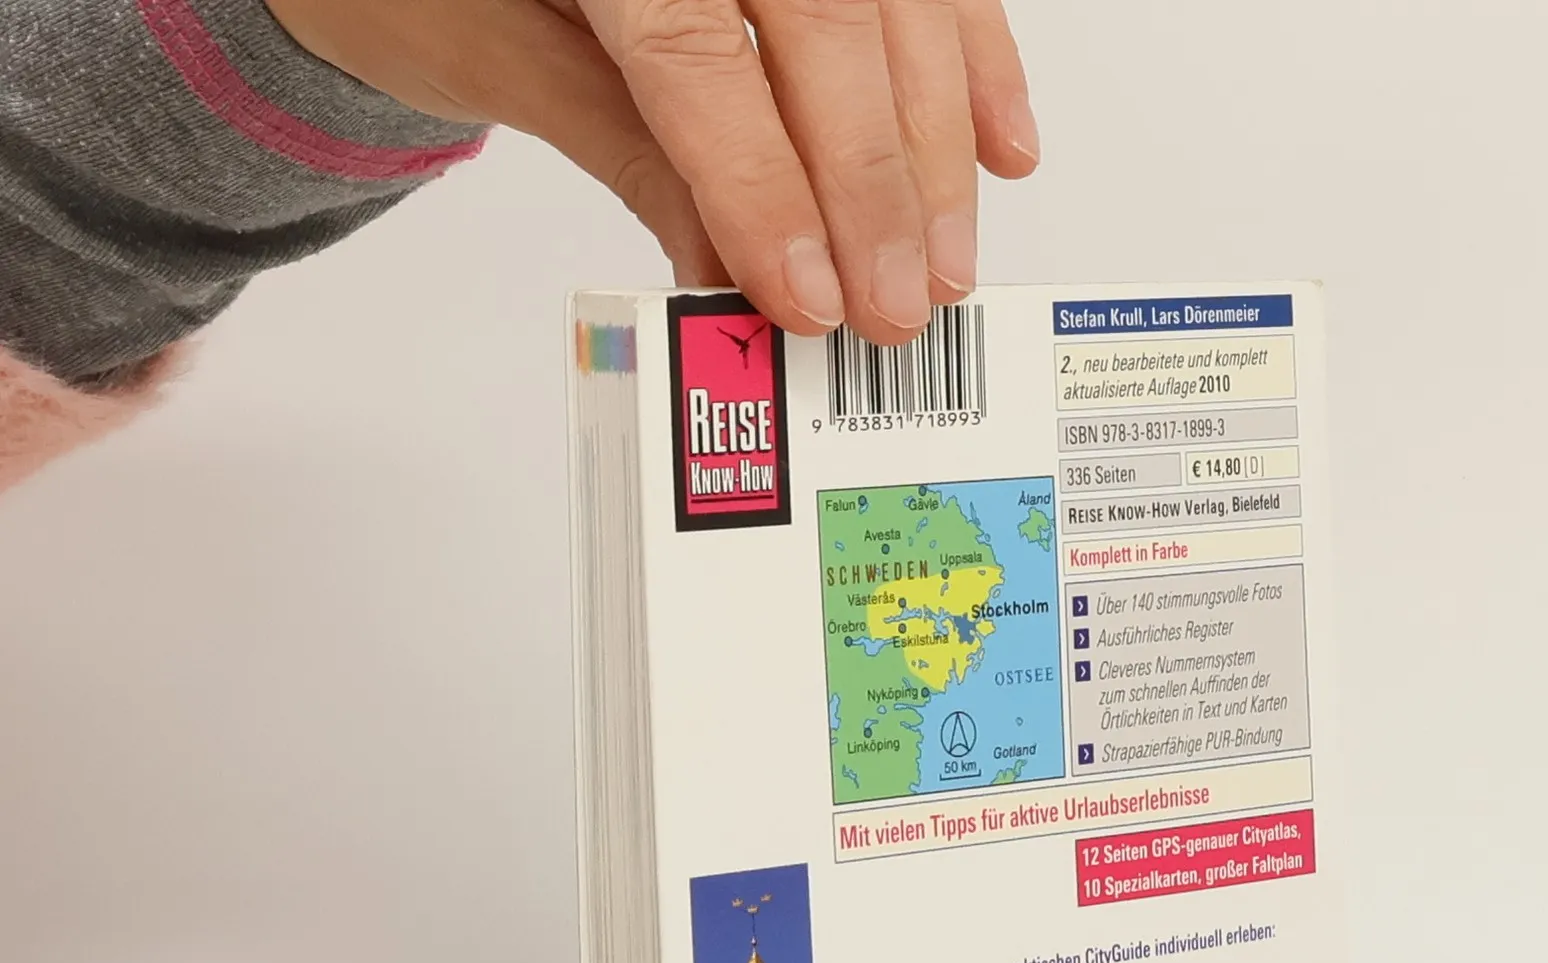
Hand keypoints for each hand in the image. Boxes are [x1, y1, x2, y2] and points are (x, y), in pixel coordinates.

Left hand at [265, 0, 1040, 342]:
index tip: (807, 299)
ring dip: (938, 145)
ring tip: (944, 265)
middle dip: (873, 184)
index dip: (764, 187)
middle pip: (829, 25)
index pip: (697, 51)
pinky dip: (975, 58)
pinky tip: (1001, 149)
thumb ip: (633, 153)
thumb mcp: (506, 53)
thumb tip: (736, 281)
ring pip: (899, 2)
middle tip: (894, 307)